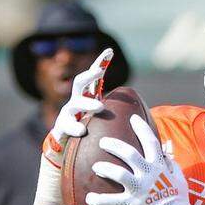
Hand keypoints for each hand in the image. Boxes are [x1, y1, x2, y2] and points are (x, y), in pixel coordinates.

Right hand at [43, 48, 111, 167]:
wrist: (64, 152)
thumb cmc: (88, 135)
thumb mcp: (103, 122)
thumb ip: (117, 117)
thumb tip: (144, 114)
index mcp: (87, 98)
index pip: (94, 78)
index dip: (100, 64)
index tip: (110, 51)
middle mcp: (76, 103)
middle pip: (80, 83)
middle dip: (89, 75)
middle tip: (99, 72)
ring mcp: (67, 114)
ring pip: (75, 104)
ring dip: (87, 104)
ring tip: (99, 107)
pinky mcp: (61, 127)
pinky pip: (66, 125)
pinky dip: (74, 127)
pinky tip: (82, 131)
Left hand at [87, 114, 192, 204]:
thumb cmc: (177, 199)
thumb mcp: (178, 178)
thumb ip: (170, 164)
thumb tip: (165, 151)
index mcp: (159, 166)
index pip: (151, 142)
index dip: (142, 128)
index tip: (133, 118)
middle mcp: (148, 175)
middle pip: (129, 154)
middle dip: (114, 146)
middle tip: (103, 142)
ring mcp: (138, 189)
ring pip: (118, 174)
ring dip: (105, 168)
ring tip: (96, 167)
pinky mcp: (131, 204)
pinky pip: (112, 201)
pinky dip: (100, 200)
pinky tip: (90, 198)